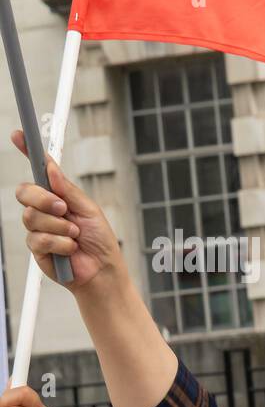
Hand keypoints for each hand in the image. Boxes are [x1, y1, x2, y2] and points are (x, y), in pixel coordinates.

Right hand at [11, 130, 123, 290]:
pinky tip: (70, 249)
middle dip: (43, 199)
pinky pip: (38, 239)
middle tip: (64, 209)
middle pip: (24, 192)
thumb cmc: (100, 240)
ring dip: (59, 226)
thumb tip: (50, 168)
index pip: (39, 172)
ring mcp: (38, 228)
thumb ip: (68, 190)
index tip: (19, 135)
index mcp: (58, 196)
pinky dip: (59, 243)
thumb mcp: (89, 209)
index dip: (28, 153)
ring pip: (32, 217)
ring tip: (75, 235)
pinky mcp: (37, 248)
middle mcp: (44, 210)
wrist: (103, 271)